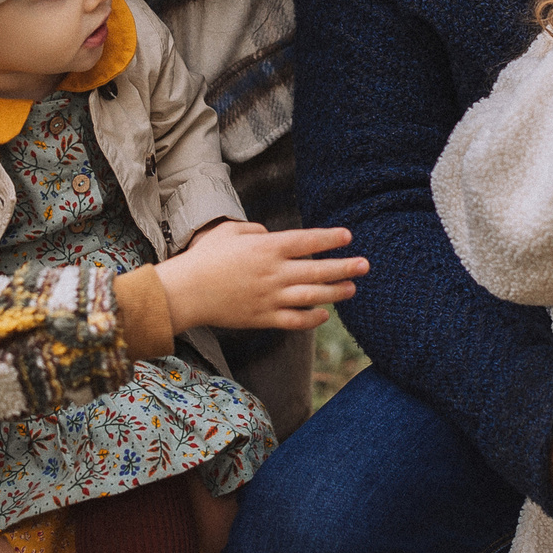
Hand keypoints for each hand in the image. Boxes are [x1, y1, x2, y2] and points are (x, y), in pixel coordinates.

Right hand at [154, 222, 368, 332]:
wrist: (186, 291)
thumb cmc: (205, 258)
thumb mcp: (230, 232)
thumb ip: (256, 231)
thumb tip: (273, 236)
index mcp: (267, 248)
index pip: (308, 240)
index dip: (330, 238)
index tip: (347, 236)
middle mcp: (274, 272)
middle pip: (318, 269)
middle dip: (345, 266)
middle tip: (365, 264)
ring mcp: (270, 297)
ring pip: (313, 295)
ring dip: (336, 292)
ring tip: (352, 288)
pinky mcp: (264, 317)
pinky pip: (296, 320)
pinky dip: (313, 318)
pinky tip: (325, 313)